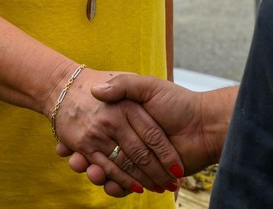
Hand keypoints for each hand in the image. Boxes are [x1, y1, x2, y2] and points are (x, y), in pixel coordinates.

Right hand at [58, 74, 229, 197]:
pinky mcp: (143, 173)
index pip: (101, 128)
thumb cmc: (178, 102)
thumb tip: (97, 91)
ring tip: (88, 170)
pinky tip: (107, 183)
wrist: (206, 125)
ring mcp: (134, 155)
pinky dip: (116, 186)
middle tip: (73, 159)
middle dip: (86, 157)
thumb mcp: (148, 86)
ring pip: (110, 168)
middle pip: (102, 150)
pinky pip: (124, 181)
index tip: (67, 138)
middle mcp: (127, 136)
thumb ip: (124, 85)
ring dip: (97, 173)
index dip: (85, 133)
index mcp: (124, 116)